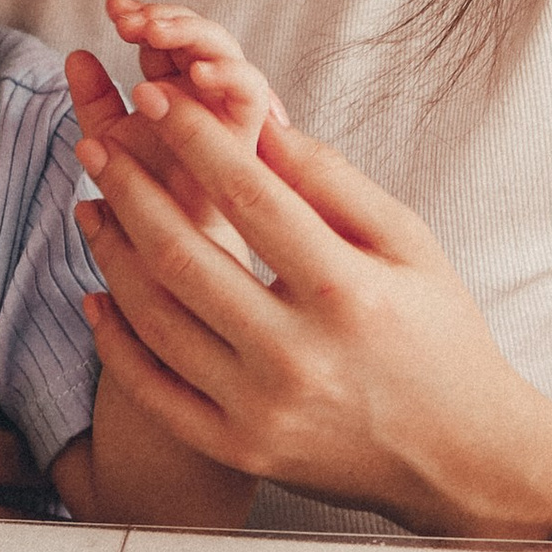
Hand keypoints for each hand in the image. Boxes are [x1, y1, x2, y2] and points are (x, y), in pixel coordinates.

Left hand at [69, 0, 283, 272]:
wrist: (166, 284)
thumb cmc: (145, 218)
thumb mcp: (111, 149)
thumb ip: (95, 104)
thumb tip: (77, 53)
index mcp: (184, 99)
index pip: (173, 39)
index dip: (146, 15)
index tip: (113, 8)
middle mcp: (214, 109)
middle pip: (204, 39)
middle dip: (168, 17)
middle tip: (128, 19)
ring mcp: (236, 126)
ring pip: (230, 57)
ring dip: (193, 34)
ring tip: (151, 32)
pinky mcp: (256, 148)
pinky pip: (256, 98)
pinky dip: (231, 75)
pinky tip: (195, 70)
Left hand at [71, 94, 551, 537]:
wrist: (459, 456)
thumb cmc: (438, 335)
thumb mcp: (409, 244)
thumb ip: (335, 182)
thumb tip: (260, 125)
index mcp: (345, 292)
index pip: (247, 195)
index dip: (192, 137)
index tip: (153, 95)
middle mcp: (297, 353)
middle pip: (182, 255)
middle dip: (130, 190)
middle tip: (97, 145)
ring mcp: (261, 409)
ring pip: (155, 319)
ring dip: (111, 256)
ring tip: (92, 207)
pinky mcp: (238, 450)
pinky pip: (153, 391)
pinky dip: (115, 341)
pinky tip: (96, 295)